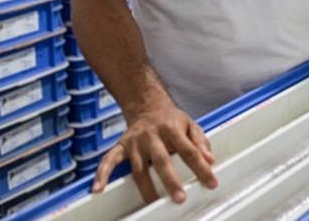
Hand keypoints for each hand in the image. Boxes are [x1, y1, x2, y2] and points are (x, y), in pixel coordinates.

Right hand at [91, 100, 217, 202]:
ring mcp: (135, 142)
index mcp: (172, 129)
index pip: (189, 151)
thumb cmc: (171, 119)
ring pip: (139, 168)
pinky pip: (108, 160)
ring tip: (153, 203)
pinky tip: (97, 188)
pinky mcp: (121, 146)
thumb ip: (200, 142)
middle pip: (162, 160)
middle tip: (180, 198)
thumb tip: (210, 159)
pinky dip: (101, 174)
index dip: (201, 168)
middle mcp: (152, 135)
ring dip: (146, 187)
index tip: (211, 183)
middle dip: (171, 180)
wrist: (147, 105)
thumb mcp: (190, 125)